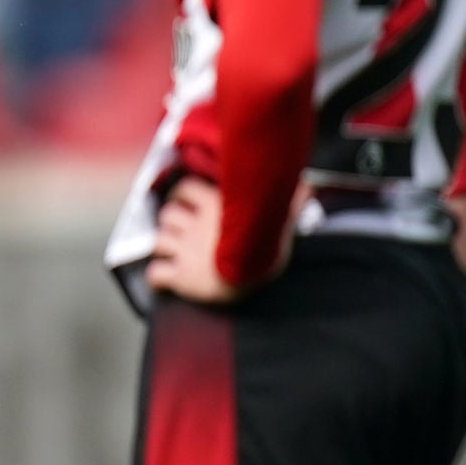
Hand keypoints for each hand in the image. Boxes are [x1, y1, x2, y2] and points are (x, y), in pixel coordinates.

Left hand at [142, 176, 294, 303]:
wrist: (253, 273)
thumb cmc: (270, 245)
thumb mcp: (282, 217)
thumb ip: (291, 201)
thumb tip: (309, 185)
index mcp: (214, 206)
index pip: (185, 189)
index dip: (181, 195)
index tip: (184, 201)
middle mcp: (195, 226)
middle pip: (167, 215)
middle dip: (170, 222)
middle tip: (178, 230)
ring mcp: (186, 251)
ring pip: (158, 240)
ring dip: (162, 245)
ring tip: (171, 251)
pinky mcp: (181, 276)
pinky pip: (156, 273)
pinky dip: (156, 276)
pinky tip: (162, 279)